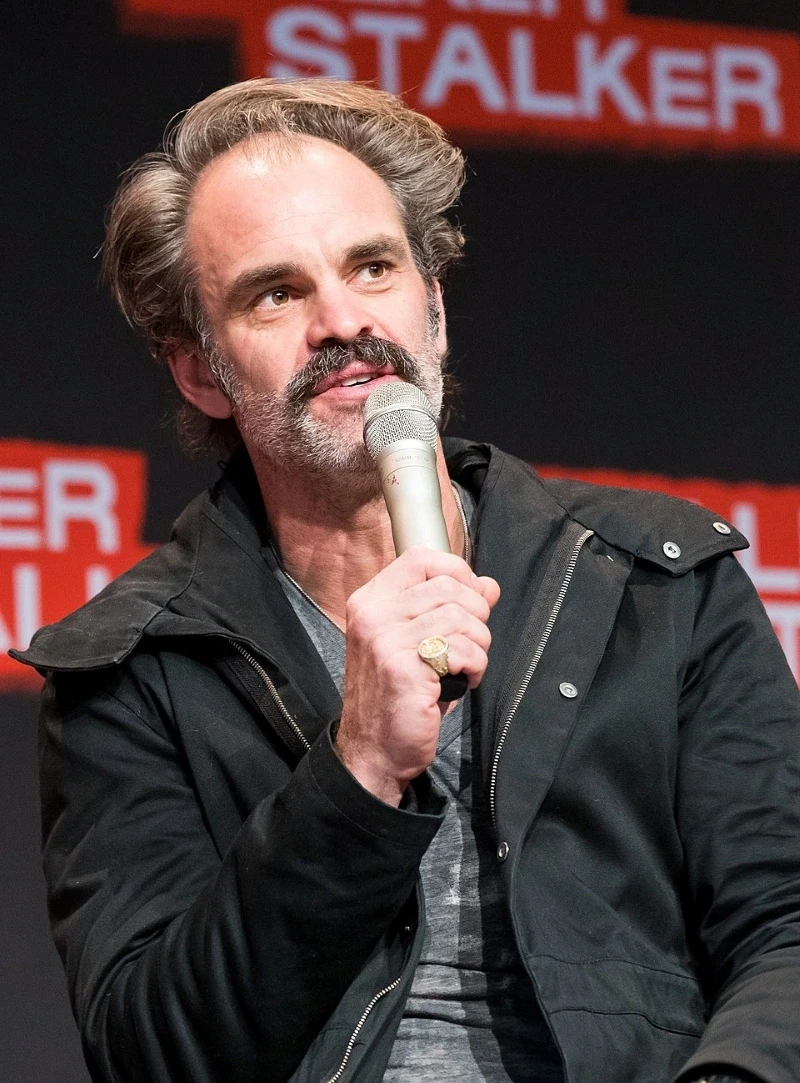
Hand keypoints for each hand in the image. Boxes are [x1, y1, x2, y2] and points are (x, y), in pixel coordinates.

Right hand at [335, 547, 499, 806]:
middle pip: (449, 585)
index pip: (422, 558)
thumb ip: (452, 609)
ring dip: (478, 644)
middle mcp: (372, 613)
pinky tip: (462, 681)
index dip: (458, 573)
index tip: (470, 602)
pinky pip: (461, 648)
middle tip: (471, 644)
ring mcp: (383, 639)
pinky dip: (475, 665)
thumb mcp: (422, 644)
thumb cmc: (399, 697)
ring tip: (466, 666)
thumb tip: (488, 585)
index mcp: (371, 601)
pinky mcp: (401, 667)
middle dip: (476, 613)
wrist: (374, 751)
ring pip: (460, 616)